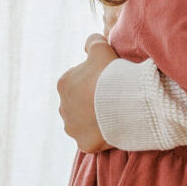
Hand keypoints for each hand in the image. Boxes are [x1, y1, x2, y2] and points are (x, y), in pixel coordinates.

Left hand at [56, 34, 118, 152]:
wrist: (124, 102)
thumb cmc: (112, 73)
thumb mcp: (102, 48)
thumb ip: (93, 42)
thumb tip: (89, 42)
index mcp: (64, 83)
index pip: (79, 81)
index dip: (96, 79)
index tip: (111, 80)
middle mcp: (62, 107)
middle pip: (79, 103)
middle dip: (93, 101)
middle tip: (114, 97)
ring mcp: (72, 128)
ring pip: (83, 123)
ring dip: (95, 119)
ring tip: (116, 113)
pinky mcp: (84, 144)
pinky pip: (92, 139)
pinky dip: (101, 136)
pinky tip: (115, 128)